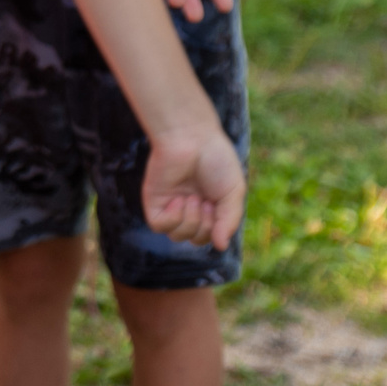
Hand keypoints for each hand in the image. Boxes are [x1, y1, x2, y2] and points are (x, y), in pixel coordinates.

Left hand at [142, 121, 246, 250]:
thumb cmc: (216, 161)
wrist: (193, 138)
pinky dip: (173, 218)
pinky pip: (160, 226)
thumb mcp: (233, 193)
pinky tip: (178, 200)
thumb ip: (228, 222)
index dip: (216, 228)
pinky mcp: (154, 201)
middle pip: (195, 239)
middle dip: (205, 225)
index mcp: (208, 208)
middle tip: (204, 200)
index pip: (210, 236)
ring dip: (190, 221)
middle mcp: (188, 209)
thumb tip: (220, 247)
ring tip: (192, 198)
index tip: (217, 204)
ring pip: (177, 236)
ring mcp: (170, 206)